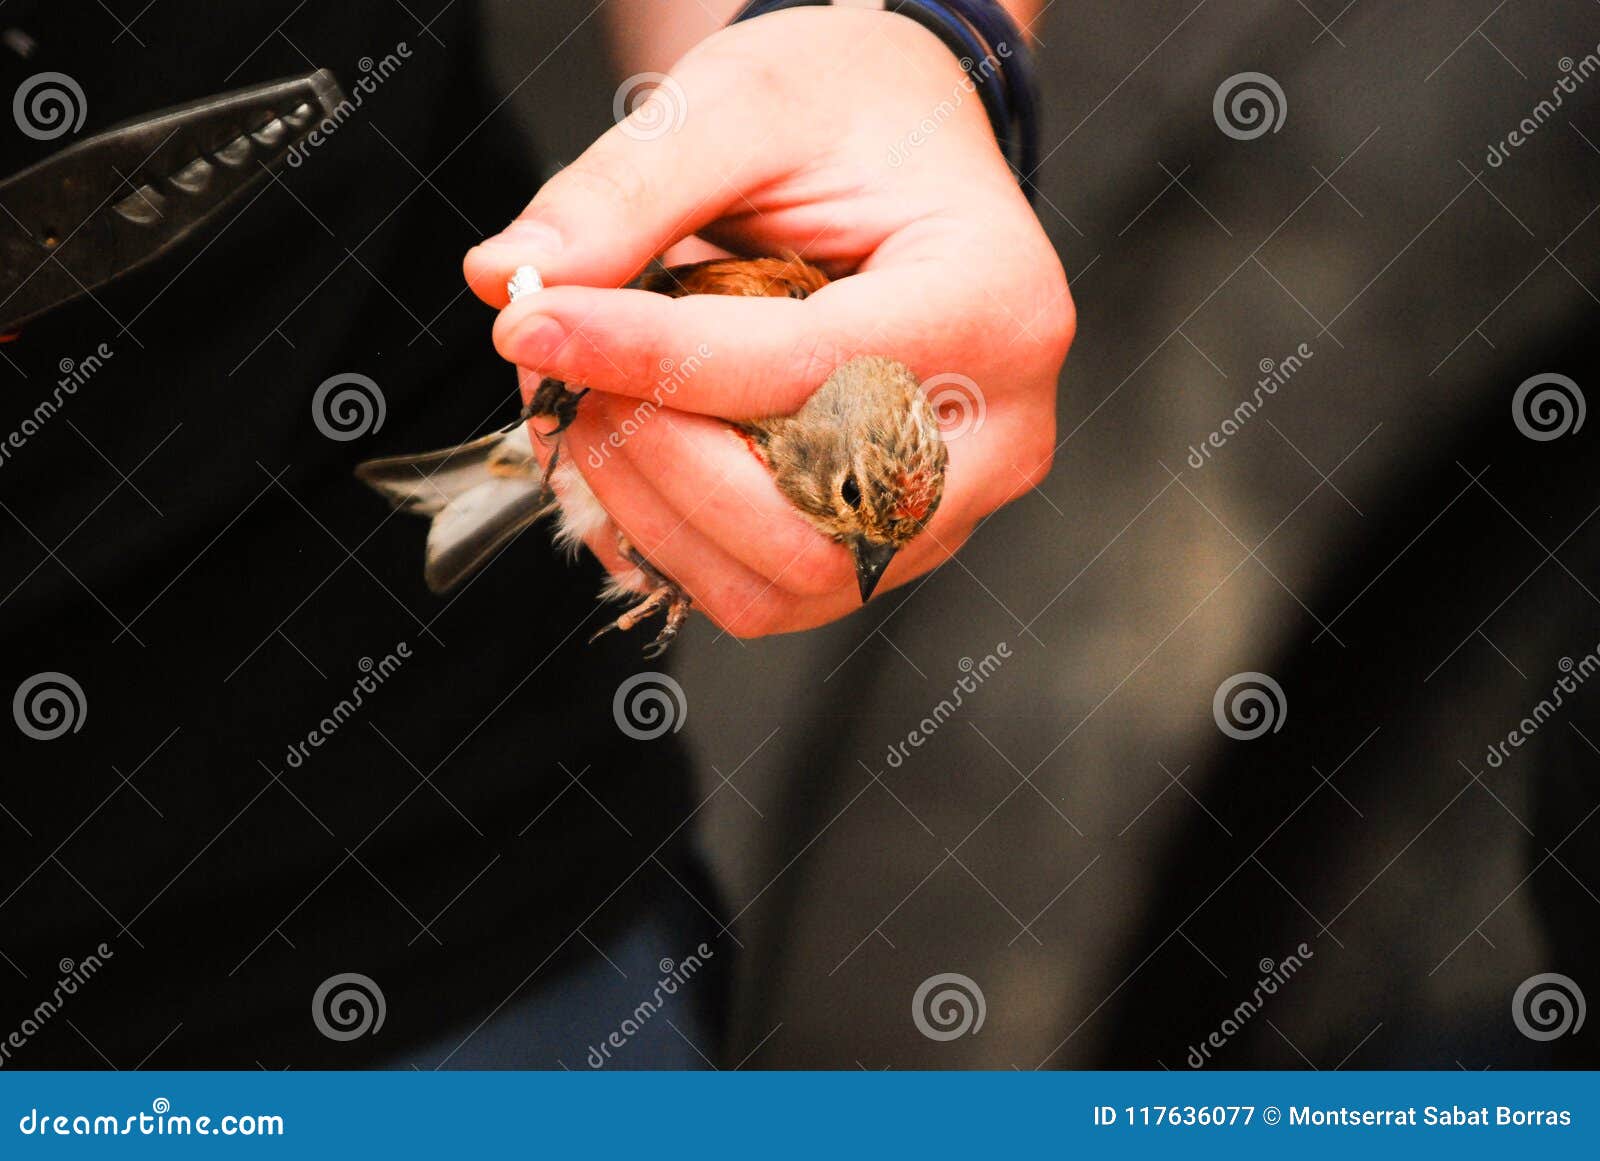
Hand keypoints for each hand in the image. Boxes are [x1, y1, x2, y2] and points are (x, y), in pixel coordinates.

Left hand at [462, 5, 1073, 637]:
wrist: (900, 154)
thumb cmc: (845, 118)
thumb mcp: (742, 105)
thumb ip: (630, 188)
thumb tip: (507, 281)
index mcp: (995, 305)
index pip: (814, 370)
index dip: (655, 361)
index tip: (536, 324)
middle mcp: (997, 432)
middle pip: (811, 516)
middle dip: (657, 455)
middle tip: (565, 372)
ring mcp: (949, 506)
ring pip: (781, 579)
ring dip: (651, 509)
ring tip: (587, 405)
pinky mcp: (889, 545)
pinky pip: (765, 593)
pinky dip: (670, 542)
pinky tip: (626, 457)